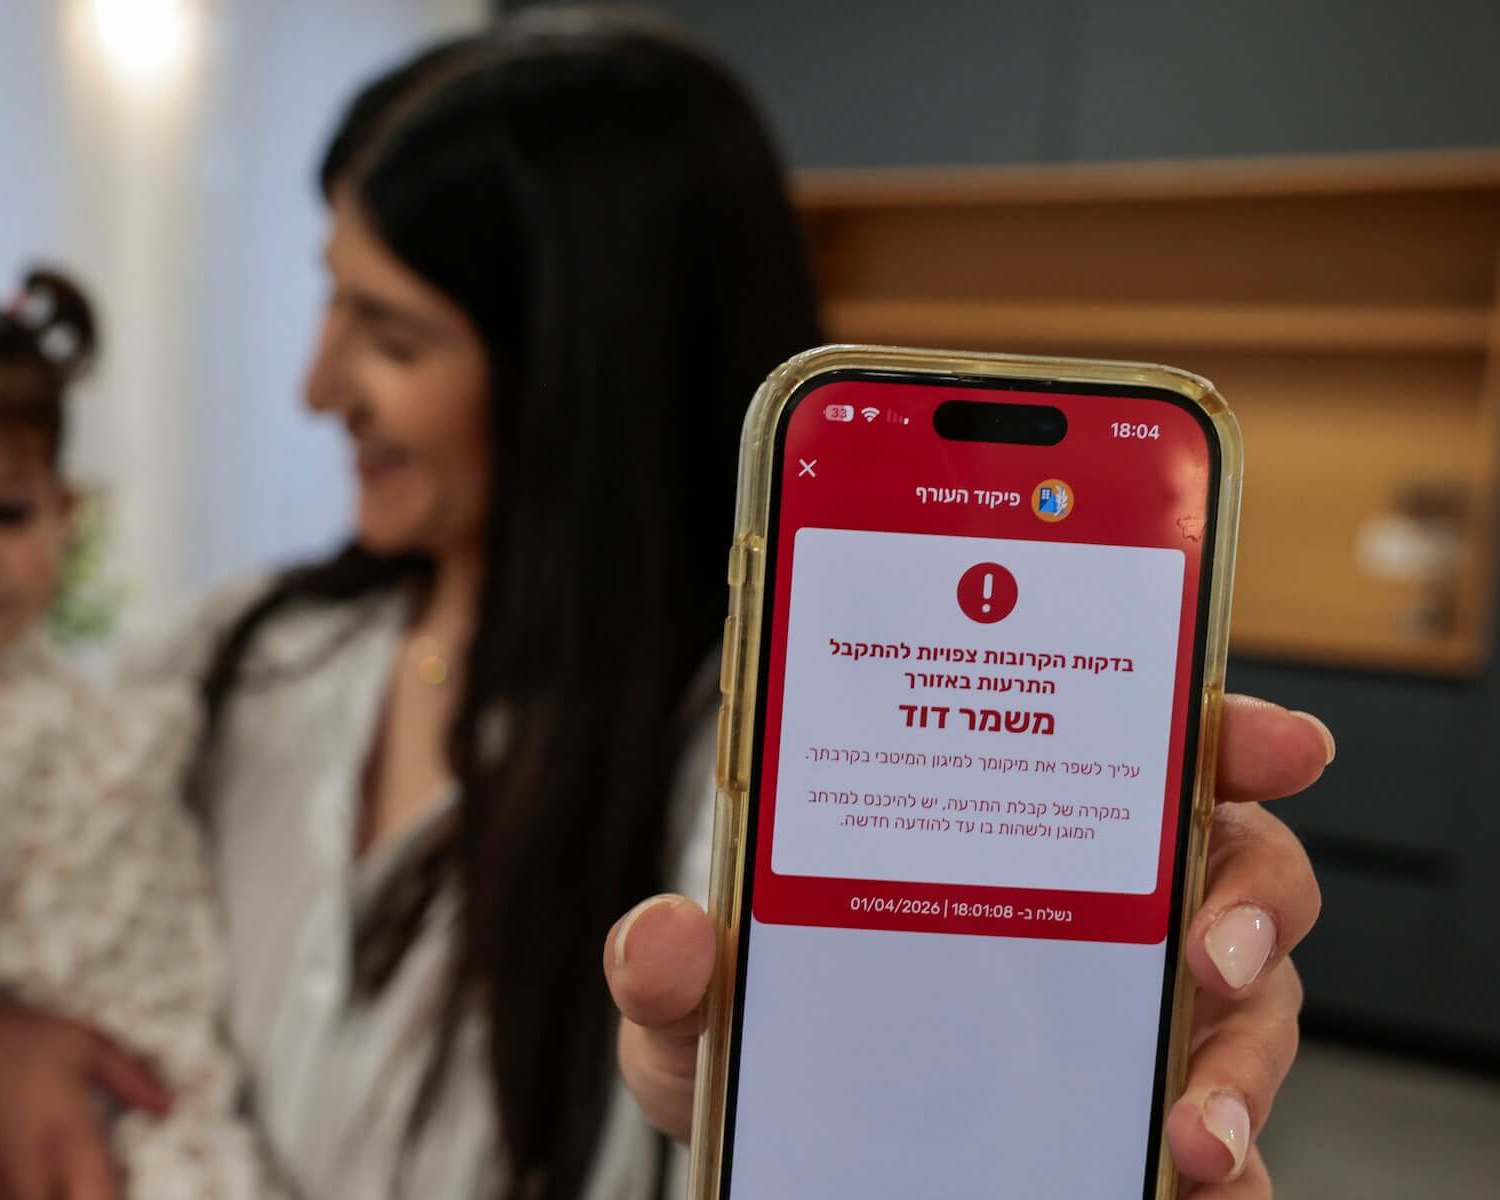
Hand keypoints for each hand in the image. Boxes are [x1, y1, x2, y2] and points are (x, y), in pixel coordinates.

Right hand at [0, 997, 172, 1199]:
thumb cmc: (23, 1040)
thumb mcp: (84, 1045)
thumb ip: (130, 1078)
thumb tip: (168, 1106)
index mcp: (71, 1142)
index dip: (114, 1197)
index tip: (116, 1183)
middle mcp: (33, 1176)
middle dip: (85, 1196)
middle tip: (88, 1180)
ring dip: (49, 1194)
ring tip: (59, 1175)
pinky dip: (13, 1194)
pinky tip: (26, 1179)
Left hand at [603, 694, 1332, 1196]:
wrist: (773, 1157)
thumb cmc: (755, 1038)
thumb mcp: (697, 999)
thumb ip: (671, 966)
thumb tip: (666, 937)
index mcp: (1009, 832)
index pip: (1142, 753)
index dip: (1226, 733)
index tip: (1272, 743)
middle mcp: (1096, 914)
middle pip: (1237, 870)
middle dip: (1252, 899)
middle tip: (1209, 950)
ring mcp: (1135, 1026)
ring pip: (1252, 1013)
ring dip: (1238, 1064)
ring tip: (1188, 1126)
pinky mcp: (1146, 1133)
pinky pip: (1227, 1148)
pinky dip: (1230, 1172)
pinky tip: (1196, 1188)